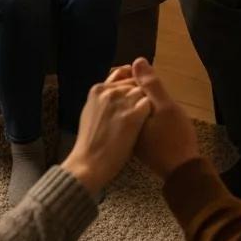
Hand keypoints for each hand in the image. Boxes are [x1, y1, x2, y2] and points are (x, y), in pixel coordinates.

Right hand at [62, 65, 151, 195]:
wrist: (90, 163)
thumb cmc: (90, 142)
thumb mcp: (91, 112)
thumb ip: (102, 98)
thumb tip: (110, 89)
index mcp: (97, 89)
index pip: (122, 76)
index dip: (130, 87)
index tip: (133, 99)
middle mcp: (109, 91)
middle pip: (134, 83)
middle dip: (139, 95)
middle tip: (139, 112)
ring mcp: (121, 102)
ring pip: (143, 92)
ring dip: (146, 104)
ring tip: (144, 120)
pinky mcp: (133, 115)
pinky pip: (148, 104)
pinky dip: (150, 113)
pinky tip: (147, 125)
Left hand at [130, 58, 200, 179]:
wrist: (179, 171)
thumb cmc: (175, 138)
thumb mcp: (165, 107)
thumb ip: (151, 85)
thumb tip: (138, 61)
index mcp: (123, 110)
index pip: (126, 84)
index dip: (144, 81)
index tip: (158, 89)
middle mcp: (117, 120)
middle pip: (123, 94)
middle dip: (139, 90)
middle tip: (159, 100)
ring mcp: (123, 131)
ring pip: (126, 106)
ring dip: (140, 101)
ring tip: (160, 107)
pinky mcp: (130, 140)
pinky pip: (129, 118)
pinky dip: (140, 114)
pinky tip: (156, 118)